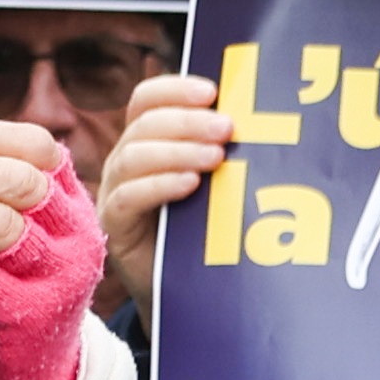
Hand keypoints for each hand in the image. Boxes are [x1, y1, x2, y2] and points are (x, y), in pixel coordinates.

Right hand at [95, 71, 230, 326]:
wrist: (186, 290)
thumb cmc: (204, 229)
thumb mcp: (214, 184)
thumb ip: (221, 152)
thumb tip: (264, 121)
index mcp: (146, 140)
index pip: (147, 99)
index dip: (175, 89)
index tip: (213, 91)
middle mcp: (125, 161)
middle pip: (144, 124)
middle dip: (188, 121)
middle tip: (227, 128)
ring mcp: (116, 193)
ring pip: (133, 156)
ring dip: (178, 150)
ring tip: (216, 157)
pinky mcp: (115, 227)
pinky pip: (129, 197)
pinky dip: (160, 185)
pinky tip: (190, 185)